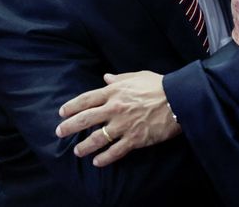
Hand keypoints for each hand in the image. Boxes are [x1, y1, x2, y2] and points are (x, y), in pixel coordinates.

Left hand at [55, 71, 180, 166]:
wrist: (179, 99)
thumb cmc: (159, 85)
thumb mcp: (138, 76)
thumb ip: (120, 78)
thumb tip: (106, 78)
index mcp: (114, 91)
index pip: (86, 99)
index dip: (71, 107)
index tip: (62, 113)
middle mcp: (115, 108)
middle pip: (85, 119)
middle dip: (69, 127)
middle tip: (59, 132)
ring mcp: (123, 125)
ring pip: (97, 138)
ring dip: (84, 146)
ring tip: (78, 151)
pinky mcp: (134, 139)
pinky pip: (114, 151)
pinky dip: (104, 158)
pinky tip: (97, 162)